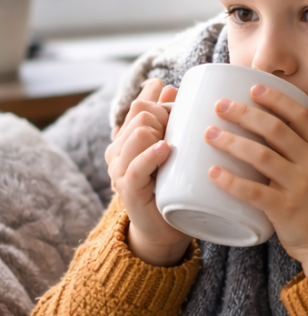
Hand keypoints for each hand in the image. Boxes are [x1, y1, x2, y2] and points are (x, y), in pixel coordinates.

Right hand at [106, 78, 191, 265]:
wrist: (165, 228)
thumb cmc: (172, 185)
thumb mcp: (171, 148)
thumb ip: (166, 118)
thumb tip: (169, 87)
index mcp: (128, 137)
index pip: (140, 104)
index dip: (160, 100)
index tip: (177, 105)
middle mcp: (119, 150)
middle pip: (141, 112)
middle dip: (165, 115)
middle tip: (180, 132)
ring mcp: (120, 169)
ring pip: (137, 133)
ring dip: (159, 132)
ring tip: (172, 144)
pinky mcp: (127, 189)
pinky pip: (135, 167)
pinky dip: (150, 155)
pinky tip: (165, 149)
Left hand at [205, 83, 307, 274]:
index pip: (301, 116)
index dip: (277, 99)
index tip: (253, 88)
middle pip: (277, 131)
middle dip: (246, 114)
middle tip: (220, 106)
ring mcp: (301, 187)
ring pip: (262, 156)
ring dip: (233, 142)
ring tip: (209, 133)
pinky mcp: (286, 210)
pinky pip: (254, 192)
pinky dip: (232, 181)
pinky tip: (213, 173)